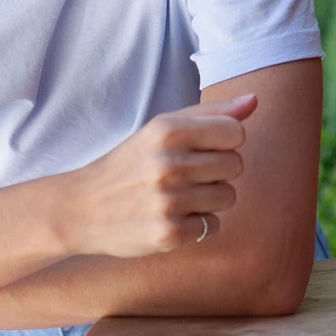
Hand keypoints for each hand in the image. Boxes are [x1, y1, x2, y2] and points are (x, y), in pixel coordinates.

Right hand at [60, 94, 255, 257]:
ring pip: (228, 197)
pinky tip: (170, 217)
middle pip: (236, 165)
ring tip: (178, 196)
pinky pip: (212, 226)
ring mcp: (168, 201)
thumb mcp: (162, 128)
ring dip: (209, 199)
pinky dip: (195, 225)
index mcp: (168, 131)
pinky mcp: (167, 234)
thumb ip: (211, 113)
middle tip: (186, 175)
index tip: (203, 148)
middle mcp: (169, 164)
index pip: (236, 132)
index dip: (225, 142)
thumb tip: (254, 100)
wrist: (81, 208)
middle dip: (217, 171)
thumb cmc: (131, 163)